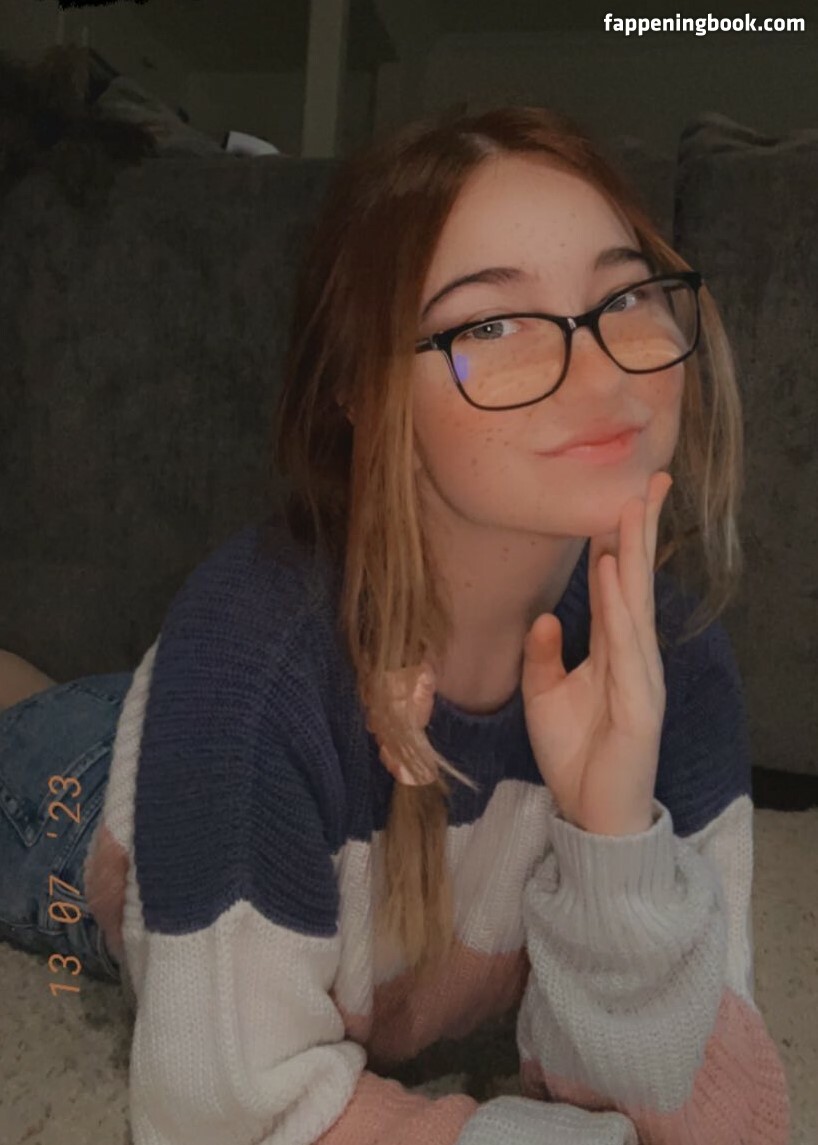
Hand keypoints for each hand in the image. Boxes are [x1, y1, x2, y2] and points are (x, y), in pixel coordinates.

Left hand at [520, 470, 673, 835]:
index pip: (618, 587)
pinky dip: (620, 607)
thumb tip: (545, 616)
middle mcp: (632, 656)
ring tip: (631, 507)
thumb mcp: (544, 696)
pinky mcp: (640, 704)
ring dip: (634, 554)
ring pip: (637, 604)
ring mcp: (641, 677)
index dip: (620, 543)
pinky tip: (616, 573)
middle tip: (650, 479)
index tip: (620, 497)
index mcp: (612, 651)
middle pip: (637, 583)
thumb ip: (544, 655)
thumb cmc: (575, 754)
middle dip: (642, 531)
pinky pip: (627, 646)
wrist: (591, 814)